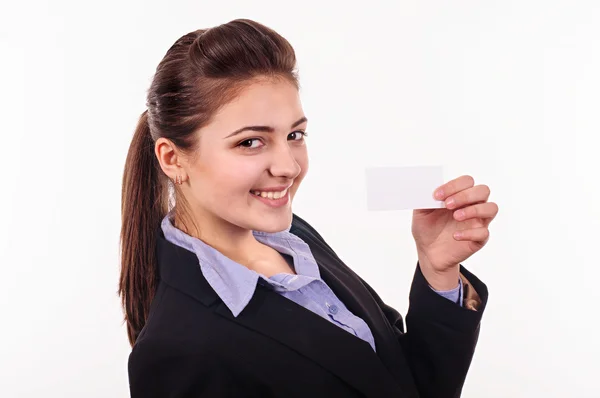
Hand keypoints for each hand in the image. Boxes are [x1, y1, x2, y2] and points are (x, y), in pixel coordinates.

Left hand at [411, 175, 497, 289]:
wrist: (428, 252)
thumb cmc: (427, 228)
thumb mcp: (420, 212)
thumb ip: (424, 199)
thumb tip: (428, 190)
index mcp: (459, 195)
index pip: (466, 181)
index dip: (453, 186)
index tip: (437, 196)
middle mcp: (472, 206)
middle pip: (483, 190)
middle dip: (465, 195)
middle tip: (448, 205)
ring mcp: (477, 222)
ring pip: (491, 208)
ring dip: (474, 210)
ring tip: (456, 216)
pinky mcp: (479, 239)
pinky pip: (484, 233)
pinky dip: (470, 233)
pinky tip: (455, 235)